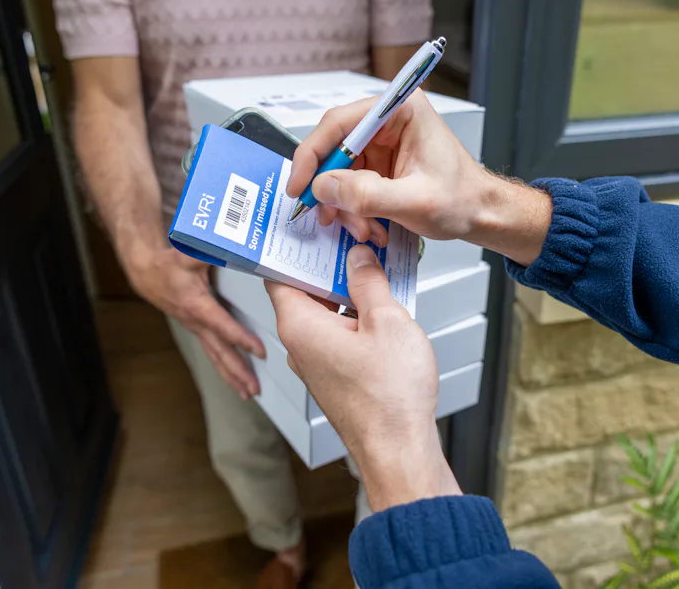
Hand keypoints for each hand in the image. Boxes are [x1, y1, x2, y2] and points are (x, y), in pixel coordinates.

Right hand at [124, 246, 264, 398]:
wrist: (145, 272)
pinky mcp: (196, 330)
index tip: (258, 350)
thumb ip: (208, 250)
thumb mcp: (189, 253)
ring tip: (248, 393)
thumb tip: (229, 243)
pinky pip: (212, 352)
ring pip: (215, 356)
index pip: (221, 324)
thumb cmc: (168, 263)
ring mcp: (195, 328)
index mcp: (196, 304)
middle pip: (219, 350)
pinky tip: (236, 379)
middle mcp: (196, 321)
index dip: (239, 337)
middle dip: (236, 370)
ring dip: (231, 376)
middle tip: (253, 388)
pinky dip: (224, 367)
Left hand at [265, 245, 461, 510]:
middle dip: (332, 266)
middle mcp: (300, 345)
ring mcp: (318, 363)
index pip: (279, 274)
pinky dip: (358, 318)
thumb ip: (370, 281)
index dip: (295, 247)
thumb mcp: (387, 320)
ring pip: (327, 313)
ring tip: (379, 272)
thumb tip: (359, 258)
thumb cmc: (389, 397)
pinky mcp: (336, 376)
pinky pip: (340, 335)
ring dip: (349, 292)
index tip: (312, 228)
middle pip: (306, 290)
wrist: (399, 451)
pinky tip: (385, 308)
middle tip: (358, 243)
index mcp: (299, 325)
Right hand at [286, 91, 552, 265]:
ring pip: (339, 171)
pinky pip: (350, 185)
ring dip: (343, 205)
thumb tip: (324, 187)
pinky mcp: (379, 164)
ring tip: (362, 229)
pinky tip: (368, 226)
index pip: (340, 123)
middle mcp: (388, 121)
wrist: (482, 214)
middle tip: (326, 216)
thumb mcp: (415, 202)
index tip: (300, 185)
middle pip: (334, 148)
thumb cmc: (464, 199)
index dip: (313, 154)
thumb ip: (367, 194)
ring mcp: (382, 143)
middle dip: (330, 188)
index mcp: (401, 110)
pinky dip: (353, 210)